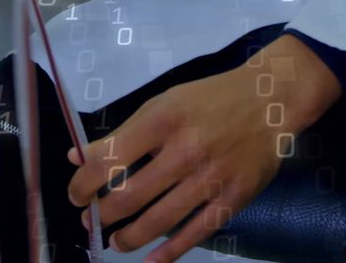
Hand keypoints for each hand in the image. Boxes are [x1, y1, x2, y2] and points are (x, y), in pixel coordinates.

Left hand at [66, 34, 341, 261]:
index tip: (76, 195)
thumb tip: (76, 157)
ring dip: (128, 237)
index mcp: (161, 121)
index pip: (108, 160)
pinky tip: (150, 259)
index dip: (83, 184)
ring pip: (158, 221)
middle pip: (129, 196)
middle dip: (102, 215)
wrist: (269, 101)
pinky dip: (168, 252)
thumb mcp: (161, 103)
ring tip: (115, 241)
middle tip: (93, 220)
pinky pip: (195, 233)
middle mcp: (184, 150)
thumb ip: (121, 133)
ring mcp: (211, 178)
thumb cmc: (209, 100)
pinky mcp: (234, 198)